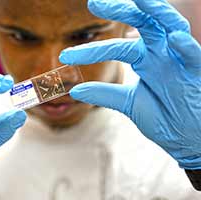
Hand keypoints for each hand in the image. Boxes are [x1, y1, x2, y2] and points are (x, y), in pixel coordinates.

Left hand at [59, 0, 200, 168]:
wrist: (188, 138)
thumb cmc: (164, 117)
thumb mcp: (129, 103)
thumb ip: (104, 94)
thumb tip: (75, 90)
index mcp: (144, 59)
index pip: (116, 46)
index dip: (91, 50)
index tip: (65, 56)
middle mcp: (160, 53)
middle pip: (142, 23)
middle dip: (120, 10)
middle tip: (94, 3)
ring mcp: (179, 60)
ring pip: (170, 27)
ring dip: (156, 12)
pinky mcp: (197, 72)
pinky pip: (194, 55)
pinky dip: (185, 46)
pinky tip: (174, 38)